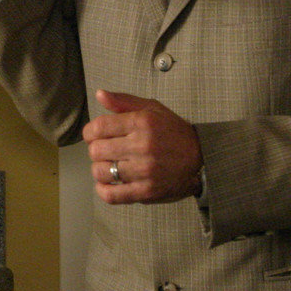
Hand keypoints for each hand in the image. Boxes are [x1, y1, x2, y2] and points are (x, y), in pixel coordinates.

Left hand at [82, 90, 202, 204]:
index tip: (94, 135)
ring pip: (101, 172)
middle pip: (96, 150)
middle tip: (106, 150)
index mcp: (142, 122)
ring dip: (100, 169)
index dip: (90, 132)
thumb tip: (99, 95)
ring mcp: (144, 171)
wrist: (201, 157)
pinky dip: (103, 190)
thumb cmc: (173, 131)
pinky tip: (108, 183)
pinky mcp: (146, 191)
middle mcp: (142, 146)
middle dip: (96, 150)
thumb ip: (123, 101)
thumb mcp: (152, 109)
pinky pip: (111, 195)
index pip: (98, 127)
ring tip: (109, 165)